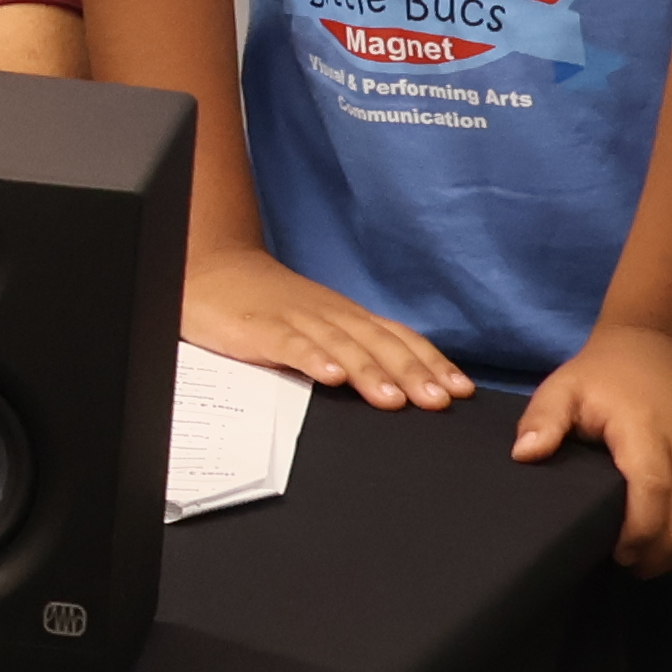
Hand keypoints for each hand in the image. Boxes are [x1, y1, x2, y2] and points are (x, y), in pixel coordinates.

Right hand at [182, 243, 476, 410]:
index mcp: (346, 317)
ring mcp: (296, 321)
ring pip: (342, 346)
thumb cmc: (266, 304)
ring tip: (394, 400)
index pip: (398, 338)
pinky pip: (291, 345)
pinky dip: (313, 360)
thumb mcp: (317, 324)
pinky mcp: (261, 329)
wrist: (210, 269)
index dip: (431, 363)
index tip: (461, 390)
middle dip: (413, 373)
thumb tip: (400, 383)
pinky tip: (330, 379)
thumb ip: (351, 349)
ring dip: (370, 373)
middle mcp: (330, 316)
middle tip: (440, 402)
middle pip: (379, 344)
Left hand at [512, 324, 671, 575]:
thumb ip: (543, 421)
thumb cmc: (604, 375)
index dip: (638, 535)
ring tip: (647, 559)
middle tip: (627, 565)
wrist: (664, 347)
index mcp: (646, 431)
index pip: (653, 494)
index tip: (616, 555)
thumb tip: (525, 456)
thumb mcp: (563, 387)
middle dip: (657, 556)